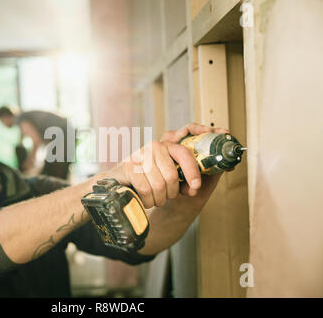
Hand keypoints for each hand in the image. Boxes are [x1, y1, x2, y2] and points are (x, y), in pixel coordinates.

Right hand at [105, 123, 228, 208]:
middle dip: (173, 192)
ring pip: (160, 185)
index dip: (193, 169)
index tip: (196, 185)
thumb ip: (198, 170)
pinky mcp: (129, 167)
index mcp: (170, 144)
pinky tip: (145, 198)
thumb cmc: (152, 180)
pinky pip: (147, 190)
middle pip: (173, 176)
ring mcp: (141, 155)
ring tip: (156, 197)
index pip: (185, 153)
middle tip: (169, 195)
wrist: (120, 186)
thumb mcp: (175, 174)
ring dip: (160, 199)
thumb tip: (223, 168)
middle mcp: (156, 146)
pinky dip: (148, 201)